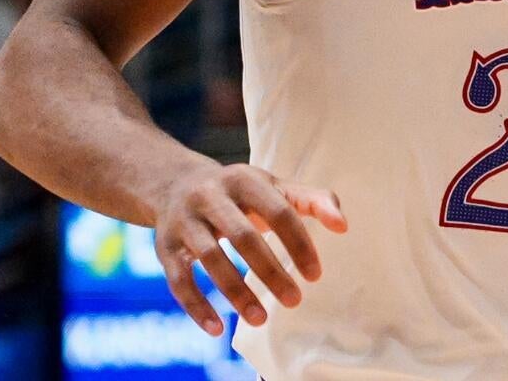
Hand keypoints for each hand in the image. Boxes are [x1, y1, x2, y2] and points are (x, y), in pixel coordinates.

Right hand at [151, 163, 346, 334]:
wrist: (174, 183)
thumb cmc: (240, 192)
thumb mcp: (274, 187)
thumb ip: (312, 201)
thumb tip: (343, 226)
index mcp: (245, 179)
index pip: (279, 212)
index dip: (299, 244)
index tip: (315, 274)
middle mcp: (210, 196)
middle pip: (243, 236)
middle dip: (270, 271)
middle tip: (294, 300)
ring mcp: (184, 221)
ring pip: (209, 258)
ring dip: (236, 292)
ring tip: (260, 318)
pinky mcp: (164, 246)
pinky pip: (178, 280)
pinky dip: (196, 306)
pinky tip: (217, 328)